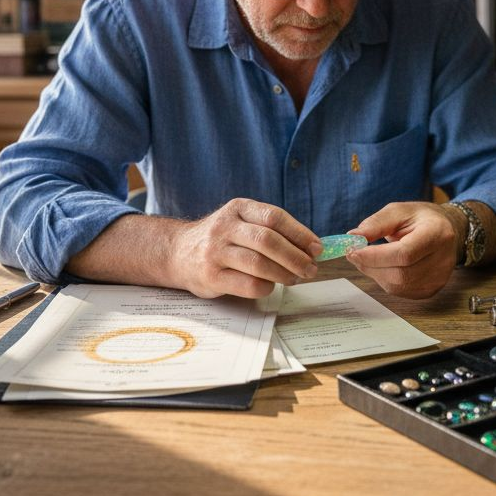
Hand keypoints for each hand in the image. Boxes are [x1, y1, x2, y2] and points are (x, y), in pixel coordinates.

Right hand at [169, 198, 320, 298]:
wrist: (178, 252)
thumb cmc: (222, 239)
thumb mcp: (241, 221)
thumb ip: (270, 229)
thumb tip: (311, 247)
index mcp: (238, 208)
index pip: (274, 217)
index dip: (300, 234)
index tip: (317, 249)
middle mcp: (224, 227)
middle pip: (268, 241)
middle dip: (295, 257)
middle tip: (311, 269)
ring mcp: (215, 252)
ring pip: (258, 264)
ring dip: (284, 274)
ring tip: (295, 279)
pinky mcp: (210, 276)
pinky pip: (247, 284)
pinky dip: (266, 287)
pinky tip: (270, 286)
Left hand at [345, 202, 459, 298]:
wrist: (447, 232)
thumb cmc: (421, 219)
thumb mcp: (399, 210)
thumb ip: (376, 223)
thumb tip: (353, 238)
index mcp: (437, 233)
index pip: (405, 253)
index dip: (376, 256)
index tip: (352, 251)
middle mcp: (442, 259)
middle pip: (400, 274)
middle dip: (371, 265)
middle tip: (354, 254)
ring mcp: (438, 279)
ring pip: (398, 285)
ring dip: (376, 273)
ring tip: (370, 258)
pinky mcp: (431, 290)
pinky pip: (400, 291)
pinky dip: (385, 280)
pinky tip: (385, 266)